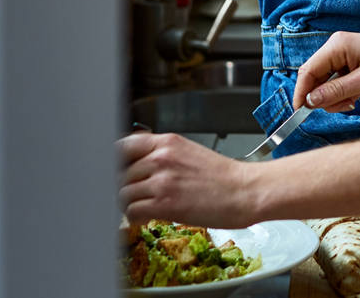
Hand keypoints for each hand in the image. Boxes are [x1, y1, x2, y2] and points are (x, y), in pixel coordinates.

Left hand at [118, 132, 257, 227]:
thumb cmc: (223, 176)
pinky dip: (135, 217)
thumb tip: (136, 165)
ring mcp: (162, 181)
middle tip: (134, 196)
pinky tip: (146, 218)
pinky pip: (132, 211)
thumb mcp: (189, 152)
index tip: (114, 173)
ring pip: (122, 193)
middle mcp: (161, 158)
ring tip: (143, 208)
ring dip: (129, 204)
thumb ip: (161, 154)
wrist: (245, 191)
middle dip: (123, 187)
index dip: (113, 162)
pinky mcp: (165, 203)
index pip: (121, 146)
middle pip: (119, 172)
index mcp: (167, 142)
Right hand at [293, 32, 359, 110]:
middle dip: (322, 97)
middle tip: (341, 108)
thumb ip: (336, 91)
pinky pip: (336, 83)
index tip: (300, 113)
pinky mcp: (351, 64)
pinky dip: (342, 94)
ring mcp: (343, 56)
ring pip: (325, 83)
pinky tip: (356, 98)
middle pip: (314, 78)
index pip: (308, 70)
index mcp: (337, 45)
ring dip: (334, 98)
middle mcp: (336, 48)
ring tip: (352, 103)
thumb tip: (310, 101)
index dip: (301, 92)